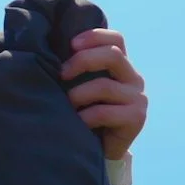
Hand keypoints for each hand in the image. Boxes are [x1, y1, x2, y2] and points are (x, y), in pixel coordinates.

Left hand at [61, 29, 146, 160]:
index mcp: (121, 65)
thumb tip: (46, 48)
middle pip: (113, 55)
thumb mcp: (82, 84)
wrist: (101, 148)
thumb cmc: (85, 111)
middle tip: (62, 74)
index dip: (94, 36)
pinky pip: (104, 112)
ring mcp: (138, 98)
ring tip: (66, 103)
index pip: (116, 39)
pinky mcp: (136, 118)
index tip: (71, 44)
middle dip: (83, 60)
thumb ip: (77, 67)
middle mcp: (133, 78)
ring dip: (78, 94)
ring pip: (104, 85)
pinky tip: (77, 122)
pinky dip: (84, 116)